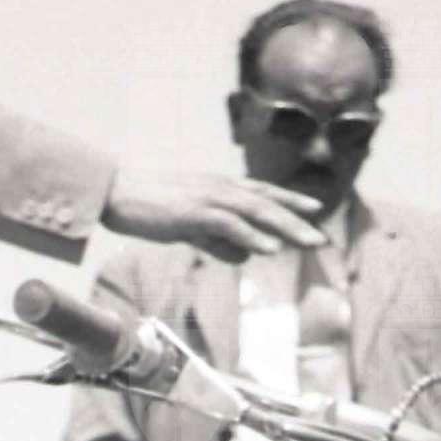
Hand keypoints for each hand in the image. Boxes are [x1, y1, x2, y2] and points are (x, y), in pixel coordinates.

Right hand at [102, 170, 324, 261]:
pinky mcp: (194, 213)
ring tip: (309, 243)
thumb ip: (218, 240)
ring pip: (257, 212)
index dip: (291, 200)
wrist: (118, 194)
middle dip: (298, 221)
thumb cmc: (149, 209)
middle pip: (268, 203)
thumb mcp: (190, 227)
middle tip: (322, 240)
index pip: (263, 192)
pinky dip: (252, 236)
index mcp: (220, 188)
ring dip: (286, 228)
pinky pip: (230, 225)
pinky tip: (269, 248)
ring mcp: (209, 198)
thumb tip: (245, 253)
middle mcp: (221, 188)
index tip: (316, 210)